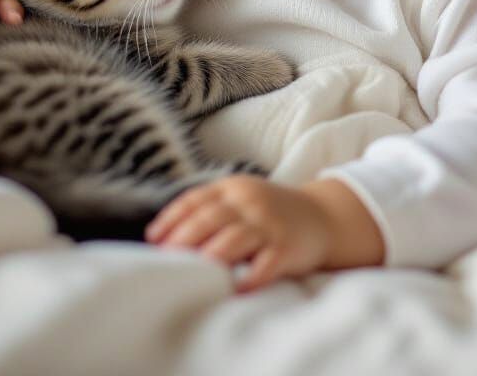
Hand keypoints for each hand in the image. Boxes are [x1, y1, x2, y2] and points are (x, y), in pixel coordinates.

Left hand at [145, 174, 383, 292]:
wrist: (323, 216)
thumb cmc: (270, 212)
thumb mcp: (241, 199)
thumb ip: (210, 209)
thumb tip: (163, 236)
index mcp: (233, 188)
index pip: (196, 199)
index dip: (172, 218)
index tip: (153, 239)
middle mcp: (249, 202)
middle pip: (210, 219)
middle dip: (185, 239)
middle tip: (167, 259)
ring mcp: (269, 224)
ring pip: (234, 239)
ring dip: (212, 256)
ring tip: (196, 273)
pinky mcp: (287, 246)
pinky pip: (267, 263)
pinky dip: (252, 275)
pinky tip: (238, 288)